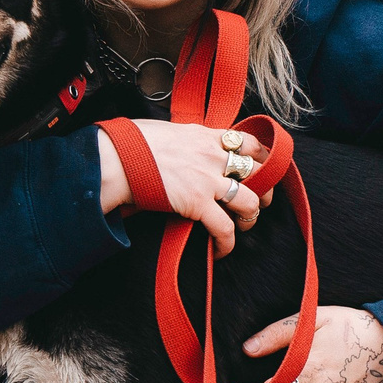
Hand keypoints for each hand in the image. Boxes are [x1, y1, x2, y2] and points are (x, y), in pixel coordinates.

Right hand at [95, 121, 272, 256]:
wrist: (117, 158)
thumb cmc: (132, 143)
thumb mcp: (168, 130)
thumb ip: (187, 140)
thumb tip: (185, 146)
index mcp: (206, 136)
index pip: (249, 142)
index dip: (263, 158)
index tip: (264, 170)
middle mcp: (213, 156)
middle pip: (258, 173)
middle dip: (264, 191)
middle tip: (260, 202)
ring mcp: (207, 180)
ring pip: (249, 202)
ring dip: (249, 218)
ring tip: (241, 227)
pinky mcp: (197, 203)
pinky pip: (224, 228)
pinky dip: (227, 243)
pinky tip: (221, 251)